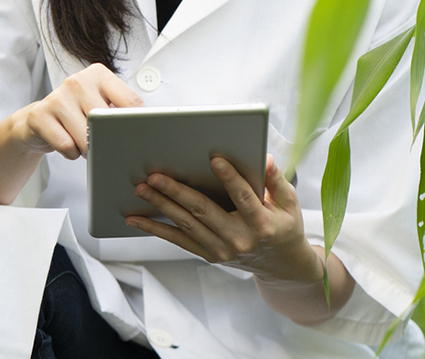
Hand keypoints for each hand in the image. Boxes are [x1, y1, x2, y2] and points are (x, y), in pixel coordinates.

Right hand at [6, 64, 143, 159]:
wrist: (38, 121)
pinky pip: (67, 146)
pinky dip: (71, 153)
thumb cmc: (77, 115)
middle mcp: (77, 81)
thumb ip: (119, 110)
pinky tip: (68, 144)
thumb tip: (145, 131)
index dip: (137, 124)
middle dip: (109, 140)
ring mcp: (56, 97)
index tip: (140, 137)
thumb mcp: (100, 105)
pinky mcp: (39, 115)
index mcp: (98, 74)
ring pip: (86, 137)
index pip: (130, 101)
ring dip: (89, 150)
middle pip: (107, 122)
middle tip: (105, 144)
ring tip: (84, 144)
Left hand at [126, 154, 324, 283]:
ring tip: (142, 189)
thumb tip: (265, 158)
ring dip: (161, 206)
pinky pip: (179, 240)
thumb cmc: (285, 227)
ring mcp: (221, 250)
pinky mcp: (209, 254)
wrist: (281, 266)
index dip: (230, 178)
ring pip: (186, 225)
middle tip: (155, 176)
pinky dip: (156, 228)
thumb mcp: (289, 203)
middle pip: (203, 211)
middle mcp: (239, 239)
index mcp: (262, 224)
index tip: (215, 159)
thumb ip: (276, 180)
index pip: (244, 197)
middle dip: (177, 192)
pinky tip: (135, 218)